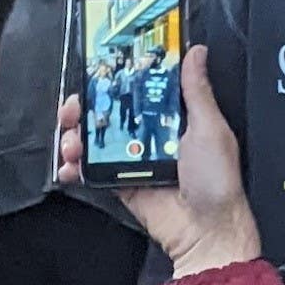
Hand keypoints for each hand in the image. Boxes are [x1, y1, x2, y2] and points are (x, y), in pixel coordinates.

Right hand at [57, 45, 260, 279]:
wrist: (206, 232)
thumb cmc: (216, 181)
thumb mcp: (210, 128)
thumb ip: (196, 90)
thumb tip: (197, 52)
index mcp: (171, 118)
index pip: (135, 89)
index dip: (112, 80)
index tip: (94, 72)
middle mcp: (148, 135)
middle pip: (106, 111)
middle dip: (83, 107)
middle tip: (73, 109)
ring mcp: (131, 159)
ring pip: (93, 139)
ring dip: (74, 136)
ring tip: (71, 142)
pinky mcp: (120, 183)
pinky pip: (90, 171)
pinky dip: (73, 167)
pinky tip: (68, 166)